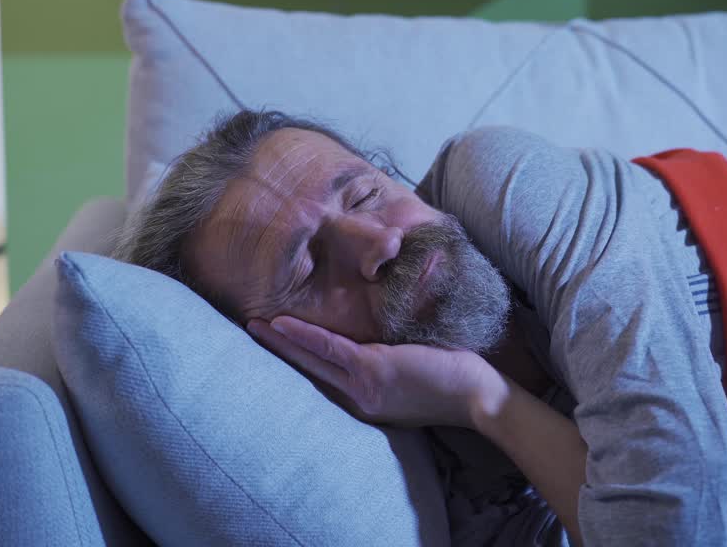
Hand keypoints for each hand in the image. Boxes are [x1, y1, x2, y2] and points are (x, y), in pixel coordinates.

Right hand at [247, 316, 503, 428]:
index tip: (273, 351)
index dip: (296, 364)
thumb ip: (385, 367)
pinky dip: (303, 335)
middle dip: (276, 354)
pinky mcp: (372, 369)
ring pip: (311, 360)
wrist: (478, 397)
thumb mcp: (409, 378)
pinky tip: (281, 324)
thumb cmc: (453, 383)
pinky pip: (329, 348)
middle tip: (248, 335)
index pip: (323, 382)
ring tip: (253, 327)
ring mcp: (363, 387)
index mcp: (366, 403)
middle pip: (308, 374)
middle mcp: (358, 401)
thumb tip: (373, 343)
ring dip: (280, 342)